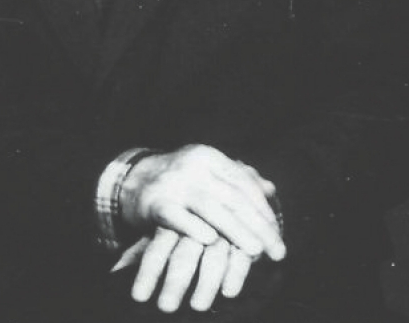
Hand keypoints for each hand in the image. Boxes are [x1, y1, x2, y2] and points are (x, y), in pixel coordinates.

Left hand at [113, 228, 255, 312]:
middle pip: (183, 254)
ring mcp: (221, 226)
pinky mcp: (246, 232)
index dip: (148, 274)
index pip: (156, 249)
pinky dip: (236, 273)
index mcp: (170, 218)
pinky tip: (228, 293)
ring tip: (195, 308)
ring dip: (205, 284)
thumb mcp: (162, 231)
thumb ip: (139, 252)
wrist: (220, 186)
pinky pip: (241, 253)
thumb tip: (113, 270)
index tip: (138, 297)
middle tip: (165, 309)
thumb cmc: (183, 219)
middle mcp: (195, 220)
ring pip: (213, 255)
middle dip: (174, 283)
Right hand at [120, 145, 284, 259]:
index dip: (264, 210)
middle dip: (259, 227)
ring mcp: (173, 183)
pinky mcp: (155, 202)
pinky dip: (195, 228)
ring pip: (211, 208)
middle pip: (233, 198)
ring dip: (237, 232)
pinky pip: (178, 217)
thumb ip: (237, 179)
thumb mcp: (206, 172)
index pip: (244, 184)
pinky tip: (212, 241)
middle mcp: (192, 165)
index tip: (278, 234)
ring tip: (256, 252)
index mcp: (208, 156)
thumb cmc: (178, 181)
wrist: (130, 181)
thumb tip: (270, 189)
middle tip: (277, 251)